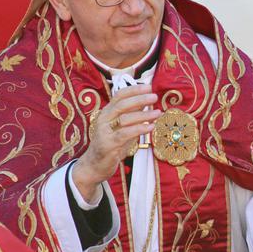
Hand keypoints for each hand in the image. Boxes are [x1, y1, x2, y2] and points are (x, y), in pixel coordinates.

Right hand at [71, 84, 157, 199]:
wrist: (95, 165)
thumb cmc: (111, 144)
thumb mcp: (122, 127)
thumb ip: (132, 116)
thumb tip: (147, 103)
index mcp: (107, 112)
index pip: (119, 95)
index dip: (134, 90)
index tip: (149, 86)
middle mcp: (104, 119)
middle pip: (122, 104)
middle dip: (139, 99)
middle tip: (154, 97)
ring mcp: (105, 131)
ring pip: (125, 118)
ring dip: (144, 115)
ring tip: (157, 113)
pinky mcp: (108, 144)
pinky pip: (126, 134)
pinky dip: (140, 129)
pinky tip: (151, 127)